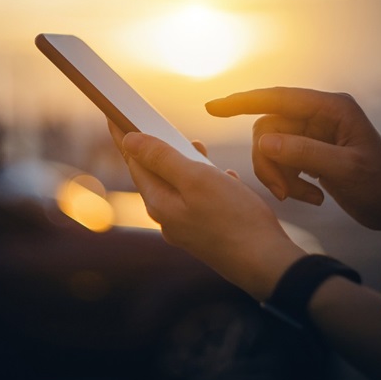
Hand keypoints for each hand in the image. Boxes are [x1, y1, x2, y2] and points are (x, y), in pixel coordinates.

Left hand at [107, 120, 305, 299]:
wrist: (266, 264)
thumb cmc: (234, 219)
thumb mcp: (197, 179)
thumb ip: (162, 158)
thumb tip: (130, 141)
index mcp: (159, 203)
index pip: (134, 162)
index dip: (124, 136)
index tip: (115, 115)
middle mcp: (168, 218)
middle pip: (154, 175)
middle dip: (158, 149)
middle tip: (159, 125)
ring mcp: (187, 228)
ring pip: (179, 187)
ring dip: (185, 164)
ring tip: (198, 147)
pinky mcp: (207, 233)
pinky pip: (199, 201)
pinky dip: (206, 184)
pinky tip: (224, 178)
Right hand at [206, 87, 380, 231]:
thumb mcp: (345, 170)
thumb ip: (304, 153)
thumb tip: (263, 141)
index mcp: (331, 108)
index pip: (278, 98)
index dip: (243, 101)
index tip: (213, 108)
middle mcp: (319, 116)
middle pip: (269, 128)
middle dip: (269, 161)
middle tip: (281, 192)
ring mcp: (314, 134)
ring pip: (271, 146)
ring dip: (278, 175)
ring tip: (299, 197)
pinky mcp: (310, 152)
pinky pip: (281, 160)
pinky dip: (288, 181)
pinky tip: (312, 197)